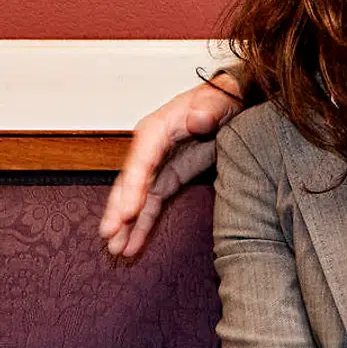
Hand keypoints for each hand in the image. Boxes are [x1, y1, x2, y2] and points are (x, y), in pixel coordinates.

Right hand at [99, 74, 243, 257]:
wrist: (234, 101)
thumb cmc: (224, 98)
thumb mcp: (221, 100)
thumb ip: (210, 108)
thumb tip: (197, 119)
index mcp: (158, 128)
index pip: (141, 161)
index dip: (132, 188)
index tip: (127, 213)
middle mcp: (150, 148)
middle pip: (129, 182)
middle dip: (119, 210)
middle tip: (110, 236)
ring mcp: (157, 164)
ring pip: (135, 198)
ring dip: (126, 224)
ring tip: (117, 249)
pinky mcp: (168, 176)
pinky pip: (151, 203)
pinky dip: (143, 223)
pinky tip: (133, 245)